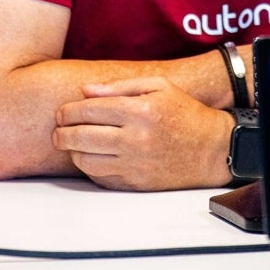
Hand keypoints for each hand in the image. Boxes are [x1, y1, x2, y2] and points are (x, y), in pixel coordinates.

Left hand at [53, 76, 232, 190]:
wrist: (211, 149)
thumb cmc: (184, 112)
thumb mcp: (159, 86)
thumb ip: (119, 86)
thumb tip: (85, 91)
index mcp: (140, 111)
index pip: (88, 110)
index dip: (67, 111)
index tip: (62, 112)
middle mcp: (136, 139)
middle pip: (80, 137)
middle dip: (61, 132)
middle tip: (58, 130)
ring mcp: (135, 164)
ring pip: (85, 161)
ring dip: (72, 151)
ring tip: (73, 143)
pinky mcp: (136, 184)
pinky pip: (99, 178)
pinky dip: (89, 167)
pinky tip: (92, 156)